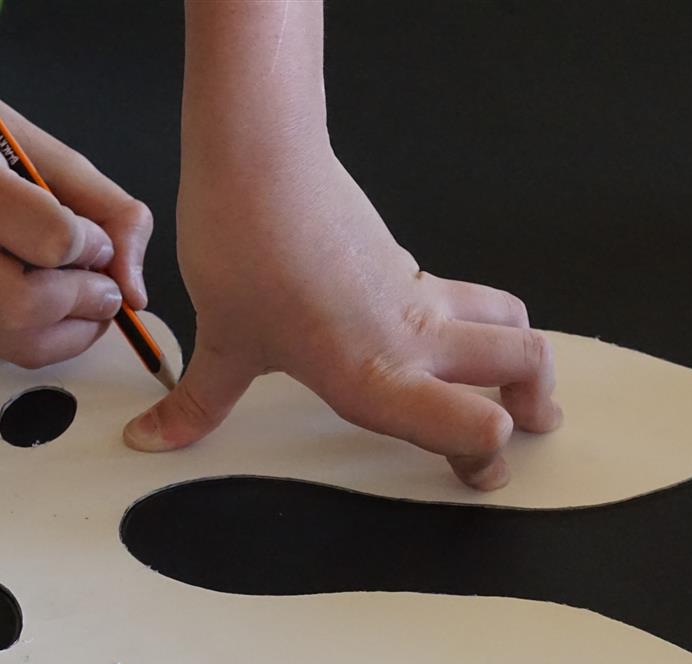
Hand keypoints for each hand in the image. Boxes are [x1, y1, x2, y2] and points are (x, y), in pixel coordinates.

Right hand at [0, 68, 152, 366]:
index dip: (91, 246)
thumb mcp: (38, 144)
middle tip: (104, 284)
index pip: (50, 241)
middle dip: (85, 303)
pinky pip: (0, 348)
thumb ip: (104, 207)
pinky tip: (51, 305)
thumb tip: (137, 291)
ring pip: (17, 343)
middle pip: (28, 308)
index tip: (93, 234)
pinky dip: (42, 336)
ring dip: (72, 331)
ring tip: (86, 298)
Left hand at [123, 145, 560, 489]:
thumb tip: (154, 438)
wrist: (259, 157)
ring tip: (514, 385)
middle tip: (526, 427)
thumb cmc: (246, 239)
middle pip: (523, 365)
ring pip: (510, 323)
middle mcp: (409, 338)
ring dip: (521, 355)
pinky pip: (465, 297)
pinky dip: (475, 321)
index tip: (479, 477)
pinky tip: (440, 337)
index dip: (486, 459)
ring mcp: (417, 296)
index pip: (472, 428)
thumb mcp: (221, 339)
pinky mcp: (407, 265)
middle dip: (536, 402)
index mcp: (372, 375)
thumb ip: (198, 402)